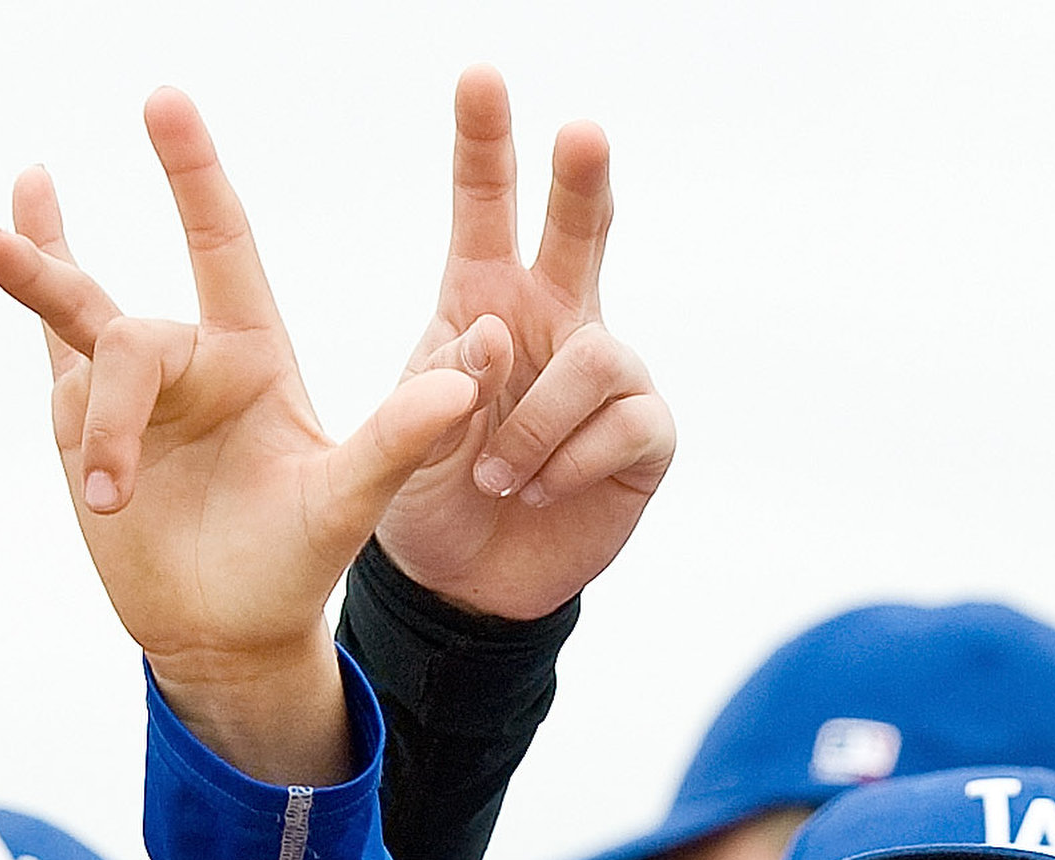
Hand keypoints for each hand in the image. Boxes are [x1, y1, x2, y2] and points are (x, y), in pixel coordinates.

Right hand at [0, 91, 485, 780]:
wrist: (229, 634)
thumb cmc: (297, 568)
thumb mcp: (352, 503)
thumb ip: (402, 438)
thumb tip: (469, 379)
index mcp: (253, 355)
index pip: (221, 243)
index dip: (193, 175)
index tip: (164, 101)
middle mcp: (190, 359)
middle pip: (132, 334)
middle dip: (115, 406)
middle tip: (111, 488)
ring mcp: (129, 391)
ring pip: (76, 320)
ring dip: (33, 277)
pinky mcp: (80, 424)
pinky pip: (47, 341)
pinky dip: (22, 289)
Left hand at [373, 67, 675, 622]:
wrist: (468, 586)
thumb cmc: (433, 494)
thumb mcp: (409, 434)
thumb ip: (445, 381)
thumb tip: (500, 330)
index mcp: (484, 298)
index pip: (485, 206)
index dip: (484, 144)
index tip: (478, 77)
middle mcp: (554, 320)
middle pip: (578, 230)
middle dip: (581, 181)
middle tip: (582, 132)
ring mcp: (607, 375)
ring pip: (594, 356)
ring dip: (537, 422)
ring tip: (499, 475)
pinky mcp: (644, 434)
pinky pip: (622, 423)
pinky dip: (571, 461)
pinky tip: (542, 490)